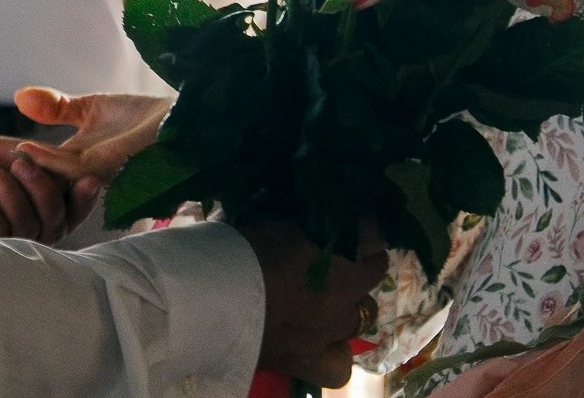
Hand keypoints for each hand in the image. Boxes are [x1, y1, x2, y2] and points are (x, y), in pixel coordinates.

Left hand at [0, 132, 97, 243]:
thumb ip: (30, 158)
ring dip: (1, 188)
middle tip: (15, 160)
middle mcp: (16, 229)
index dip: (82, 200)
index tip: (89, 178)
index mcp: (25, 203)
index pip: (65, 211)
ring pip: (26, 223)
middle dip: (38, 183)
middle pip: (53, 218)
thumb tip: (65, 163)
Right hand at [11, 86, 170, 181]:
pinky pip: (75, 167)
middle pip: (36, 189)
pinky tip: (27, 152)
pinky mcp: (112, 162)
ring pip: (51, 182)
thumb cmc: (144, 117)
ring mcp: (97, 171)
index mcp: (77, 163)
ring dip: (22, 175)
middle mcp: (84, 175)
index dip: (3, 179)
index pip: (34, 177)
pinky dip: (49, 162)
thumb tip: (19, 97)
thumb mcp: (90, 108)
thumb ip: (55, 107)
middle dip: (3, 188)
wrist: (184, 115)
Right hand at [242, 217, 388, 388]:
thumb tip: (320, 215)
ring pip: (357, 328)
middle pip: (367, 297)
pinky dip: (335, 355)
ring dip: (348, 313)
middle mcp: (340, 313)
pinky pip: (335, 369)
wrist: (209, 302)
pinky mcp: (302, 364)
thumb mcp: (280, 226)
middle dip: (358, 280)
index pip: (375, 256)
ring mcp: (323, 342)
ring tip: (330, 303)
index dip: (369, 237)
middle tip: (338, 265)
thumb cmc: (244, 256)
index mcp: (341, 278)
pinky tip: (325, 343)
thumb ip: (309, 226)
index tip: (360, 225)